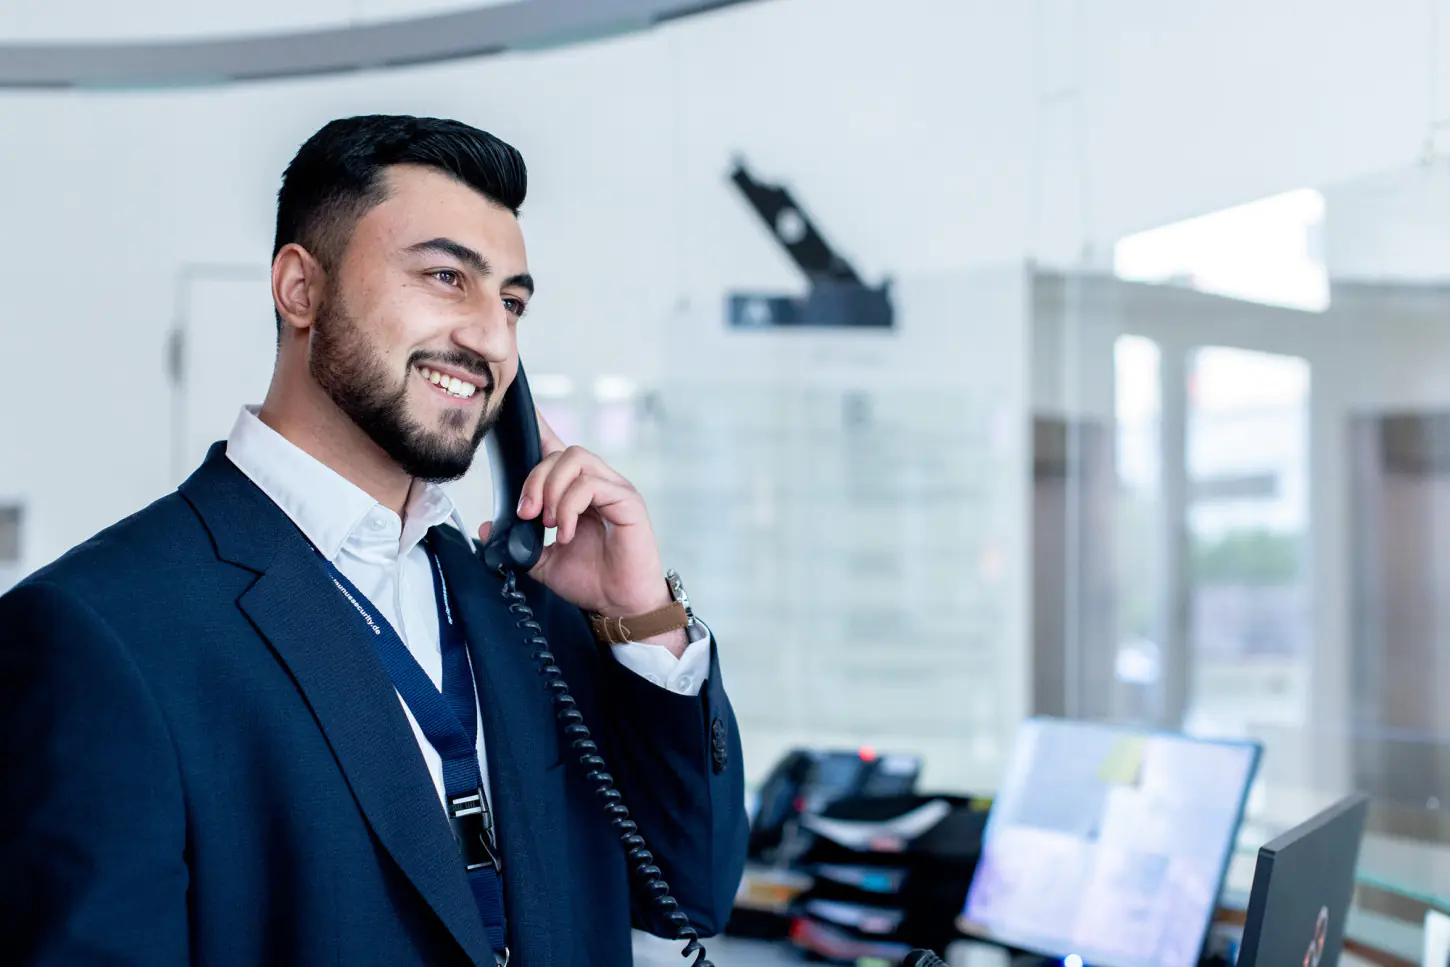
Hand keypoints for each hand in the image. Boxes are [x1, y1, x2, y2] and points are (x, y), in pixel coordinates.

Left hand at [477, 409, 670, 619]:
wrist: (619, 606)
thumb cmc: (591, 581)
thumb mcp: (543, 562)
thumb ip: (518, 544)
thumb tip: (487, 528)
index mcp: (578, 491)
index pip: (557, 450)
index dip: (539, 429)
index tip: (519, 417)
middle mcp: (598, 483)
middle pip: (561, 452)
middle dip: (534, 479)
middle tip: (526, 514)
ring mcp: (614, 489)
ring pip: (576, 460)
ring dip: (551, 490)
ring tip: (548, 523)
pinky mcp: (628, 500)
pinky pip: (591, 485)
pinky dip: (570, 507)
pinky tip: (566, 533)